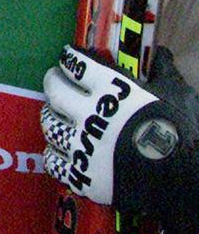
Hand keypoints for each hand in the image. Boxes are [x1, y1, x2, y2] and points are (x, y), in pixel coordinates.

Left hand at [41, 45, 195, 214]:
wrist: (182, 179)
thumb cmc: (179, 132)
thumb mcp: (175, 95)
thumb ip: (162, 73)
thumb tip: (161, 54)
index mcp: (111, 90)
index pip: (77, 65)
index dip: (69, 59)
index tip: (67, 59)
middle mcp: (89, 114)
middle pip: (55, 92)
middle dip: (52, 82)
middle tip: (54, 80)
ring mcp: (82, 146)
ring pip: (50, 125)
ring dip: (51, 117)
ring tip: (56, 115)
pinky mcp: (81, 175)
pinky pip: (53, 161)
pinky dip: (55, 154)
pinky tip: (61, 150)